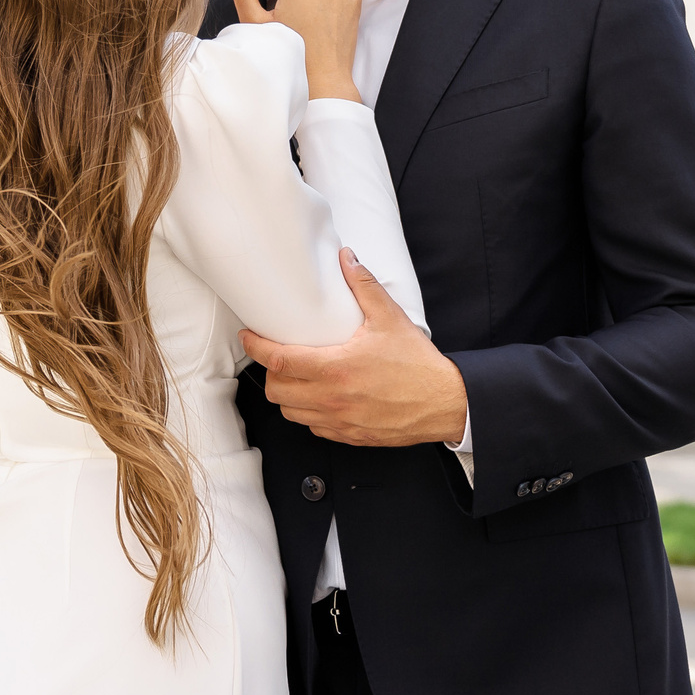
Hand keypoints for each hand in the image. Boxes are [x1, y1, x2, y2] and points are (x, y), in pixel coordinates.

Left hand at [244, 249, 466, 445]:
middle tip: (278, 356)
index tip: (249, 337)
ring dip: (287, 395)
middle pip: (277, 391)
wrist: (445, 403)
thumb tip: (346, 258)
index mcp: (335, 368)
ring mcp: (339, 421)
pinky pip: (314, 427)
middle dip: (271, 372)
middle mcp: (332, 398)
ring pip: (291, 412)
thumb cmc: (418, 365)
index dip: (256, 348)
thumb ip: (363, 286)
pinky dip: (308, 412)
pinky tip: (319, 397)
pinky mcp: (349, 436)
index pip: (279, 360)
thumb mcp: (390, 318)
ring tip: (296, 377)